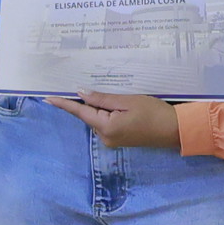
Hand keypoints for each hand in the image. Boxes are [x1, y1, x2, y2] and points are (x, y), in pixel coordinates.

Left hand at [46, 90, 180, 148]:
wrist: (176, 130)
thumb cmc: (154, 113)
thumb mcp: (128, 101)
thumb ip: (102, 98)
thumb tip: (81, 94)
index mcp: (106, 127)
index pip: (79, 112)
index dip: (63, 104)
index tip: (47, 98)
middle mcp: (105, 137)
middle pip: (89, 115)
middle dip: (90, 101)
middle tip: (94, 84)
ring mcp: (112, 140)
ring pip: (98, 118)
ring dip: (101, 107)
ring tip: (117, 96)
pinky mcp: (119, 140)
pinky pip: (107, 123)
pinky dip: (108, 113)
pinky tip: (118, 105)